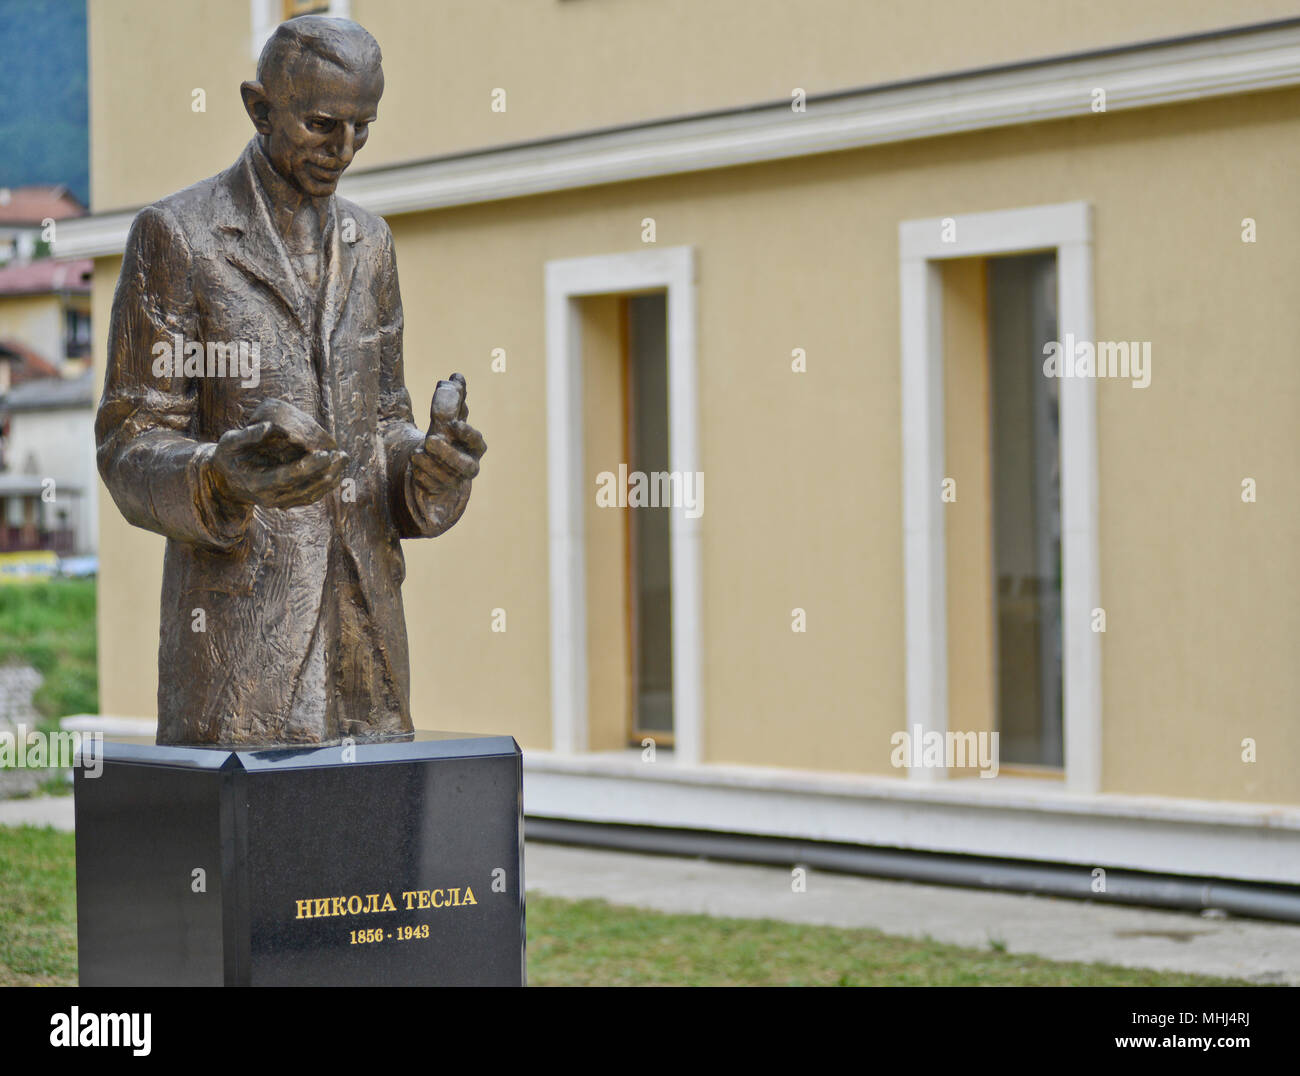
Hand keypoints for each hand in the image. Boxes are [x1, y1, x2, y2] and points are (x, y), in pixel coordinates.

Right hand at [209, 398, 347, 509]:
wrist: (226, 481)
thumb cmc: (229, 456)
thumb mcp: (229, 442)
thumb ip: (248, 435)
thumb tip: (271, 426)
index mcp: (256, 483)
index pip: (287, 476)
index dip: (308, 467)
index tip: (325, 455)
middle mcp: (270, 497)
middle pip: (304, 487)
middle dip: (326, 471)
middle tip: (342, 455)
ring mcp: (280, 503)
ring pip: (311, 494)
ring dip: (330, 478)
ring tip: (344, 459)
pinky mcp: (287, 502)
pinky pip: (310, 496)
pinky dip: (325, 484)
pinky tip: (337, 470)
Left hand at [410, 372, 485, 496]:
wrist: (433, 467)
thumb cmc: (442, 437)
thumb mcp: (444, 418)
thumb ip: (451, 399)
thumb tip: (456, 376)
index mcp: (473, 446)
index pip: (476, 441)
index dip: (467, 434)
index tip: (453, 424)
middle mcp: (467, 465)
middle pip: (466, 466)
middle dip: (448, 454)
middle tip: (430, 440)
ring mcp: (454, 481)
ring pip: (448, 478)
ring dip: (431, 465)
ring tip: (416, 453)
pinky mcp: (440, 493)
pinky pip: (434, 489)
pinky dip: (424, 479)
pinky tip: (414, 470)